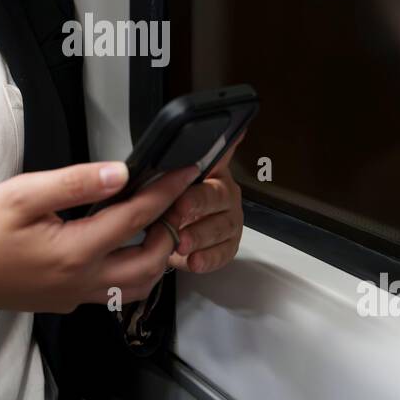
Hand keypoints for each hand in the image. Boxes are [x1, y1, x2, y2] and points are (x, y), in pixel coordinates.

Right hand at [0, 159, 200, 314]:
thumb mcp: (23, 195)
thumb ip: (76, 184)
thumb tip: (121, 174)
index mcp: (76, 252)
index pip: (136, 219)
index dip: (166, 192)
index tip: (188, 171)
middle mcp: (84, 281)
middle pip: (151, 263)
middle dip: (171, 231)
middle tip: (174, 200)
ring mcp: (76, 297)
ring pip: (138, 286)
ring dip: (156, 257)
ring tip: (156, 224)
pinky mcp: (66, 302)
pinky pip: (114, 292)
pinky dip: (133, 271)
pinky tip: (123, 246)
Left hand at [158, 131, 245, 275]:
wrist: (174, 231)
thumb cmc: (173, 202)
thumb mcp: (169, 179)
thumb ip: (179, 160)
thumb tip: (200, 138)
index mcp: (213, 171)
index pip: (218, 160)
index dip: (207, 162)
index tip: (188, 176)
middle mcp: (226, 194)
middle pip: (217, 196)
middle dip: (198, 204)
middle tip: (179, 210)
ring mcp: (230, 221)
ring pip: (221, 227)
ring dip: (200, 235)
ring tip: (182, 243)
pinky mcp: (229, 246)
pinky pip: (223, 252)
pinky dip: (208, 259)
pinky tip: (194, 261)